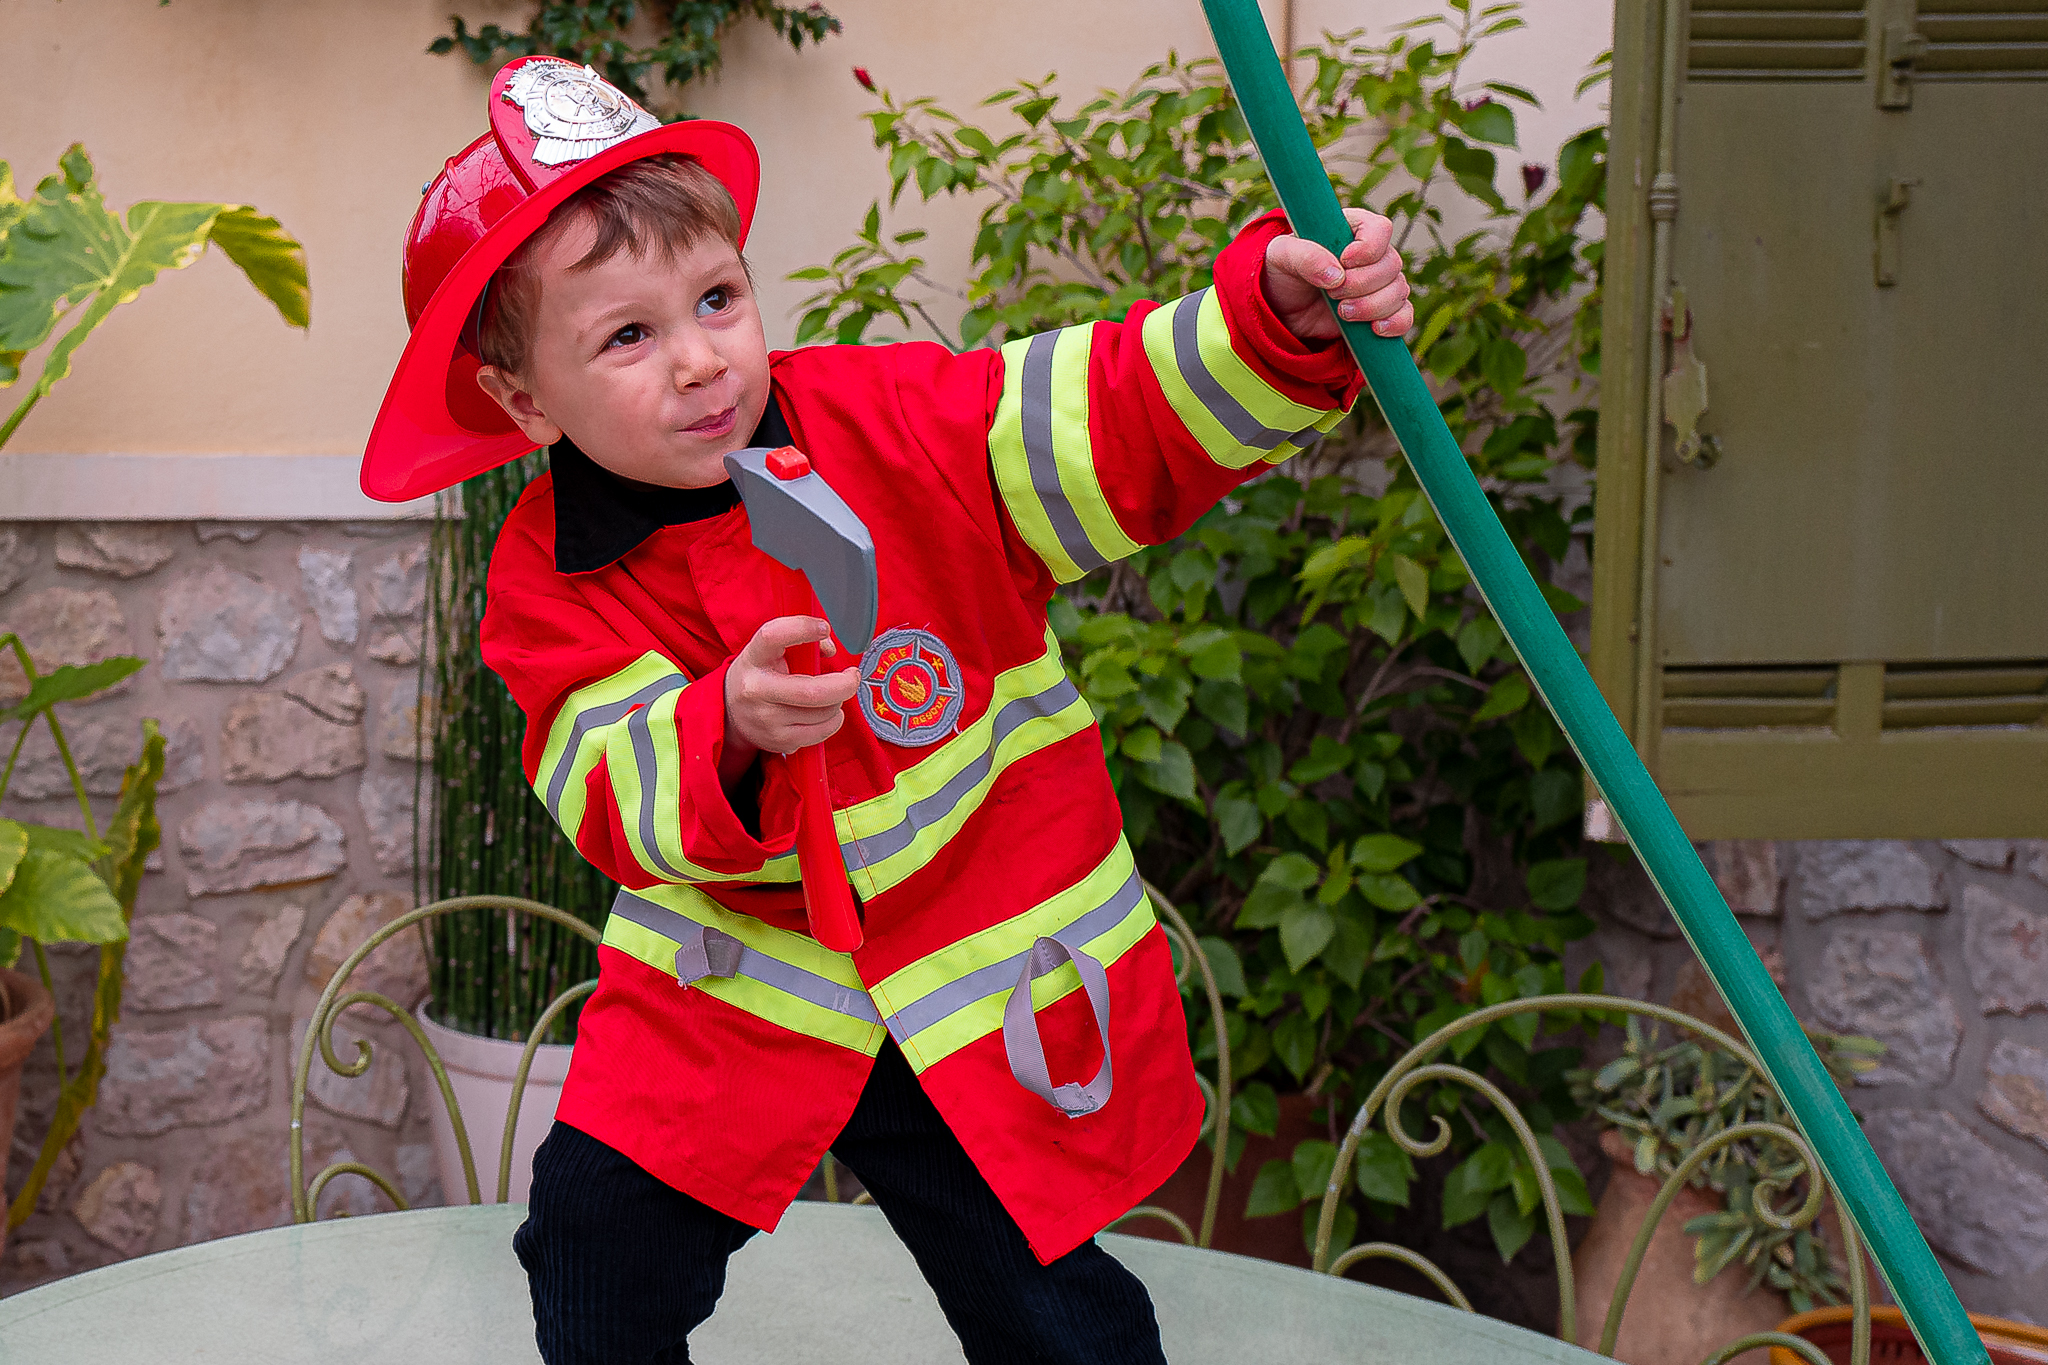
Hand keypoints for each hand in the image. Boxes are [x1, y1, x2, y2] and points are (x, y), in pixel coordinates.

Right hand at [721, 616, 859, 775]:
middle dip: (844, 684)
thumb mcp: (770, 652)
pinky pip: (821, 732)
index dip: (802, 628)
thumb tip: (829, 650)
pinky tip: (827, 712)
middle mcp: (756, 690)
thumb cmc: (760, 675)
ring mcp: (767, 719)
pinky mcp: (779, 741)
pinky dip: (833, 721)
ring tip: (834, 695)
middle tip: (853, 676)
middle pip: (812, 691)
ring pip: (822, 713)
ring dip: (838, 702)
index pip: (773, 637)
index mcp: (754, 658)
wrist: (731, 714)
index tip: (823, 627)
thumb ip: (801, 643)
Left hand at [1260, 207, 1413, 342]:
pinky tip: (1374, 329)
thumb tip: (1336, 275)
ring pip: (1399, 291)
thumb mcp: (1281, 256)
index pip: (1380, 229)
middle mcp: (1373, 254)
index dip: (1367, 249)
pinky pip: (1404, 316)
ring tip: (1341, 312)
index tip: (1343, 262)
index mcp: (1352, 229)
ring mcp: (1381, 284)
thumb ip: (1304, 256)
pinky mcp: (1383, 311)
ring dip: (1371, 306)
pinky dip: (1395, 323)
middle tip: (1332, 293)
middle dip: (1361, 284)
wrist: (1284, 311)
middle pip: (1391, 264)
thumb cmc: (1284, 274)